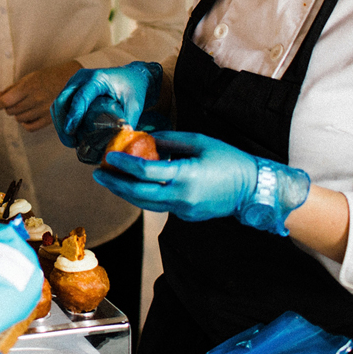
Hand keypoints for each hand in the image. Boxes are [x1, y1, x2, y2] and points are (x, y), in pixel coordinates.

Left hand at [0, 61, 81, 131]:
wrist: (72, 80)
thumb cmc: (49, 76)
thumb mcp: (30, 77)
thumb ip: (12, 88)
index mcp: (28, 87)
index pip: (6, 101)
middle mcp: (35, 99)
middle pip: (12, 110)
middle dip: (9, 107)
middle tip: (13, 103)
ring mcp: (43, 110)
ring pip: (20, 119)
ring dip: (18, 114)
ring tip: (24, 107)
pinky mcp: (49, 119)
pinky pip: (31, 127)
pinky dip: (25, 124)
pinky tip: (27, 117)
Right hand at [51, 62, 162, 148]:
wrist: (131, 76)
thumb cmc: (133, 90)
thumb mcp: (134, 107)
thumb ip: (126, 125)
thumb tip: (117, 146)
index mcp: (98, 78)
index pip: (80, 97)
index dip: (74, 115)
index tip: (70, 132)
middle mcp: (82, 77)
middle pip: (62, 100)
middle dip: (63, 124)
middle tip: (71, 143)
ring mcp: (74, 81)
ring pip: (58, 103)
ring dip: (60, 123)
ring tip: (71, 142)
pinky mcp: (72, 88)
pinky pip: (61, 104)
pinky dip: (62, 119)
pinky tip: (70, 133)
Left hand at [93, 131, 310, 235]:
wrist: (254, 190)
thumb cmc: (230, 161)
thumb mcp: (200, 142)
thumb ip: (171, 140)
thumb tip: (146, 138)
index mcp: (186, 175)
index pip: (145, 171)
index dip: (124, 164)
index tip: (110, 156)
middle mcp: (182, 196)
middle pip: (139, 193)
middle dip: (115, 183)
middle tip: (98, 173)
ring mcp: (184, 209)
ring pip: (146, 204)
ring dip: (125, 192)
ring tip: (109, 180)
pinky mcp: (187, 215)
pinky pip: (159, 206)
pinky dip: (143, 196)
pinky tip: (134, 186)